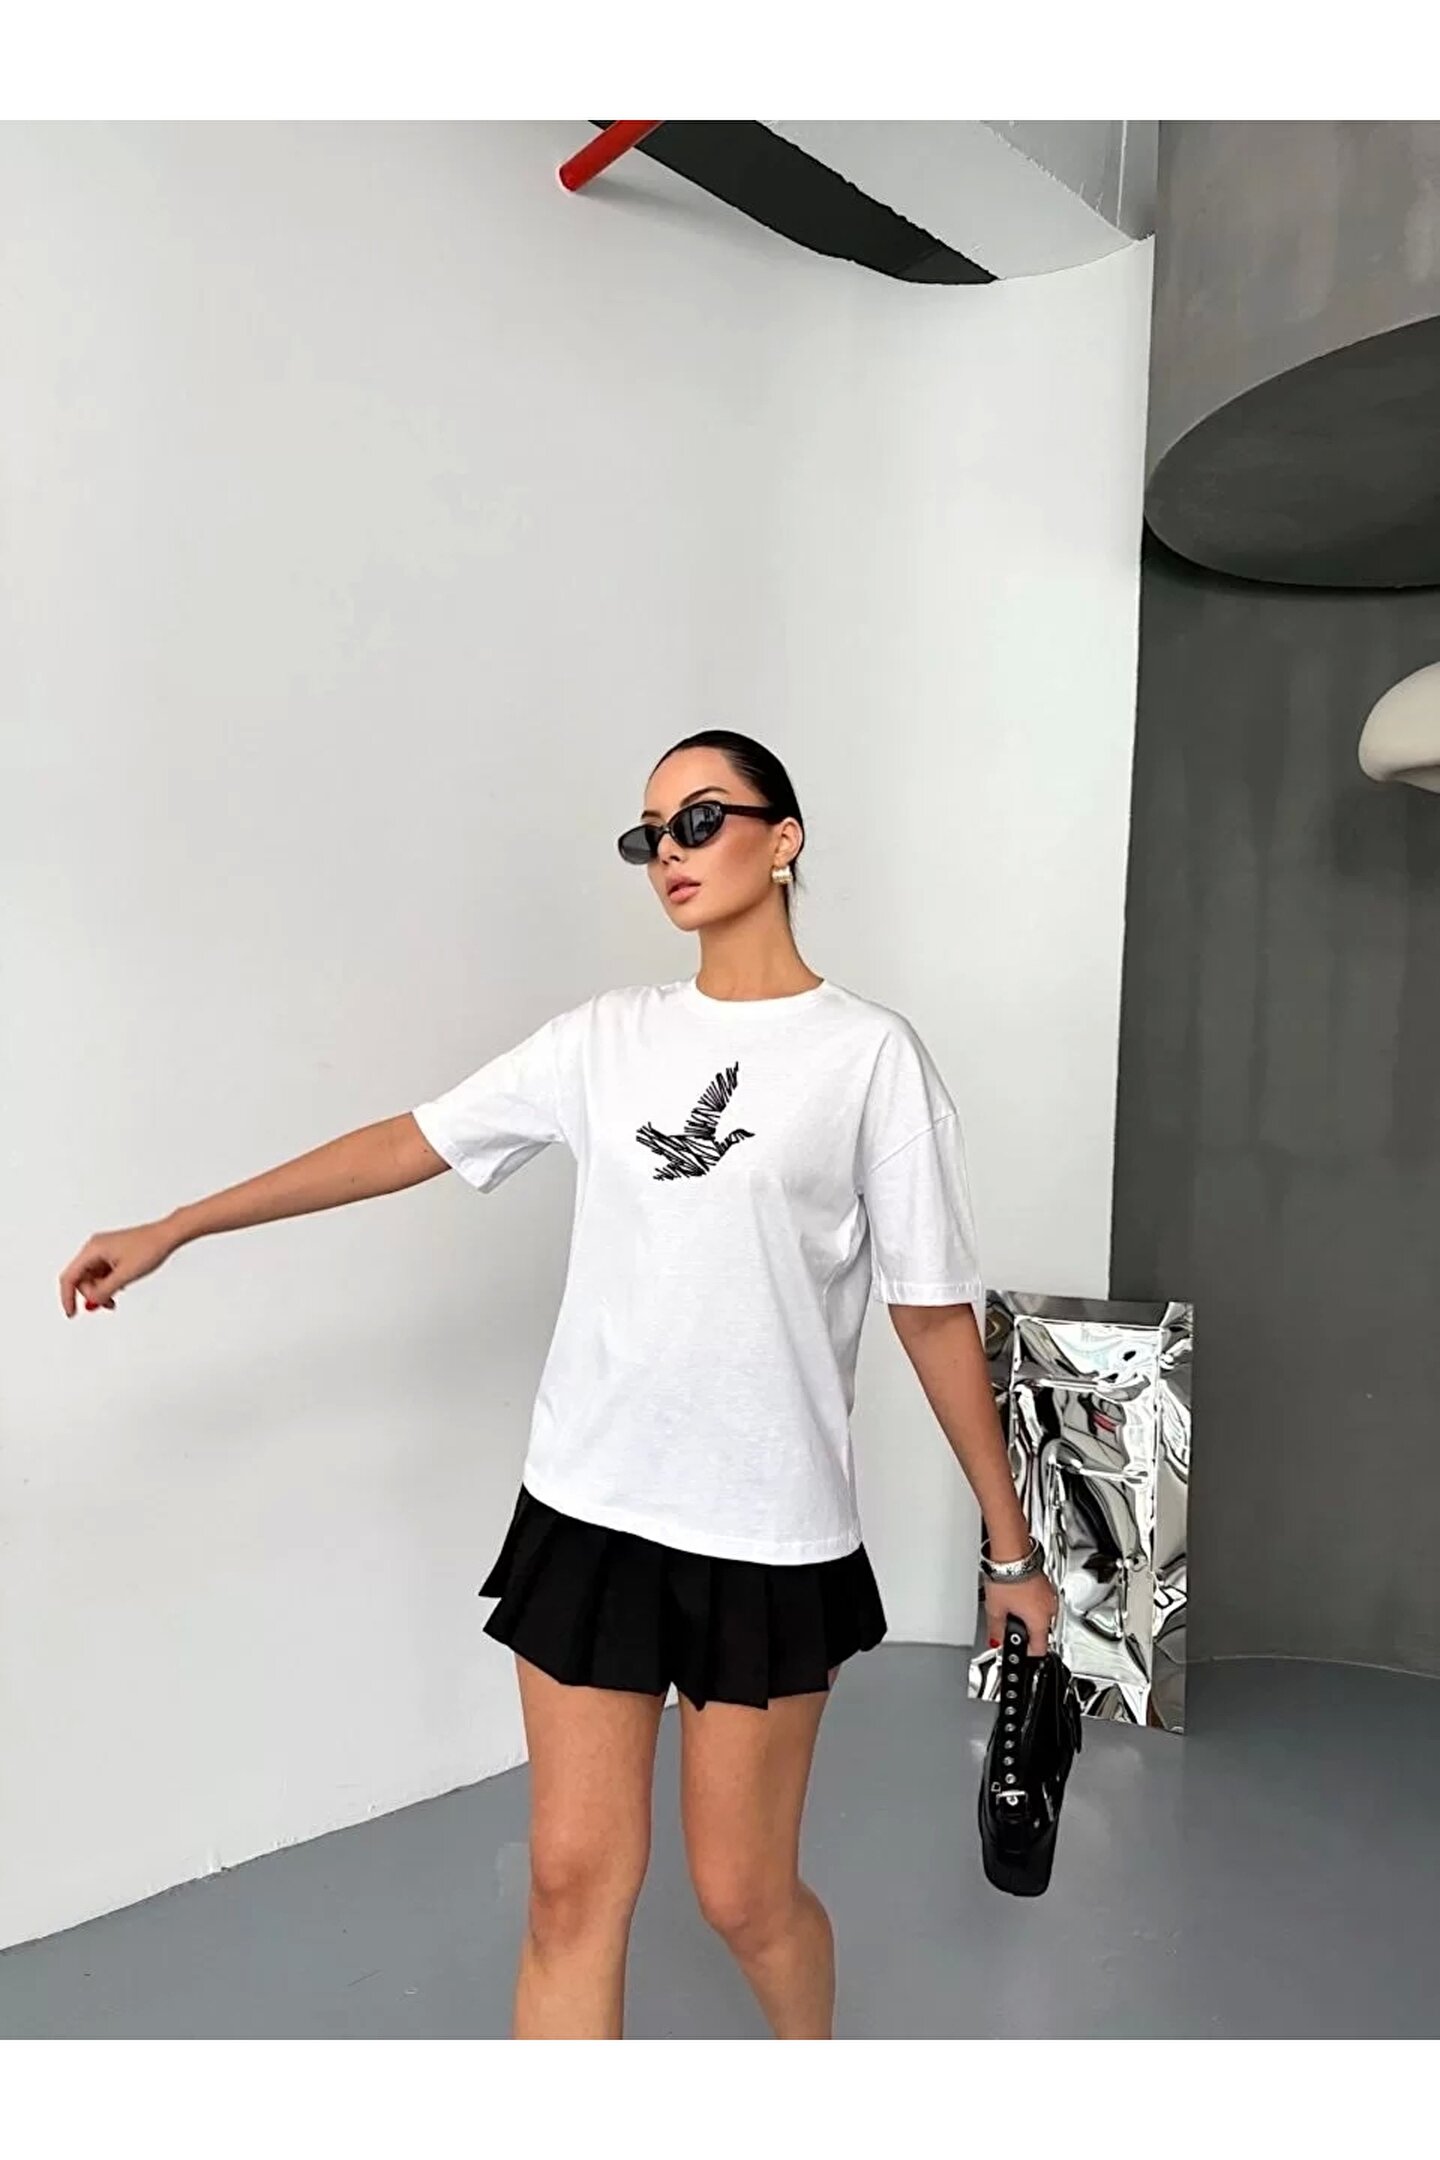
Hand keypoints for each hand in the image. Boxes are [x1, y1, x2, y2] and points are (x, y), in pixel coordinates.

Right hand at [58, 1220, 179, 1316]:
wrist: (167, 1235)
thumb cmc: (150, 1247)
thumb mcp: (125, 1275)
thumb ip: (105, 1291)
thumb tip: (92, 1302)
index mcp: (93, 1249)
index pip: (69, 1277)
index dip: (68, 1297)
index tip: (72, 1313)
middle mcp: (95, 1247)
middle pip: (81, 1279)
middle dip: (92, 1294)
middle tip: (108, 1304)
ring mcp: (104, 1249)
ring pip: (92, 1277)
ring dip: (101, 1290)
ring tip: (116, 1297)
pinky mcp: (113, 1252)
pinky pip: (102, 1272)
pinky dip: (108, 1283)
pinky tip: (121, 1285)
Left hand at [986, 1569, 1058, 1657]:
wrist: (1011, 1553)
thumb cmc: (1007, 1578)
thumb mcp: (995, 1610)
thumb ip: (996, 1631)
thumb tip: (995, 1641)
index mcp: (1040, 1621)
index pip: (1039, 1649)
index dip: (1027, 1654)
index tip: (1020, 1655)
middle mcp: (1049, 1609)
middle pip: (1039, 1631)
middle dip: (1025, 1632)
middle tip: (1008, 1629)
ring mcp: (1049, 1595)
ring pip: (1040, 1614)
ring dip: (1027, 1615)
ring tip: (1009, 1608)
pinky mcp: (1045, 1583)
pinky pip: (1039, 1600)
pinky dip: (1029, 1602)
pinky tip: (1015, 1595)